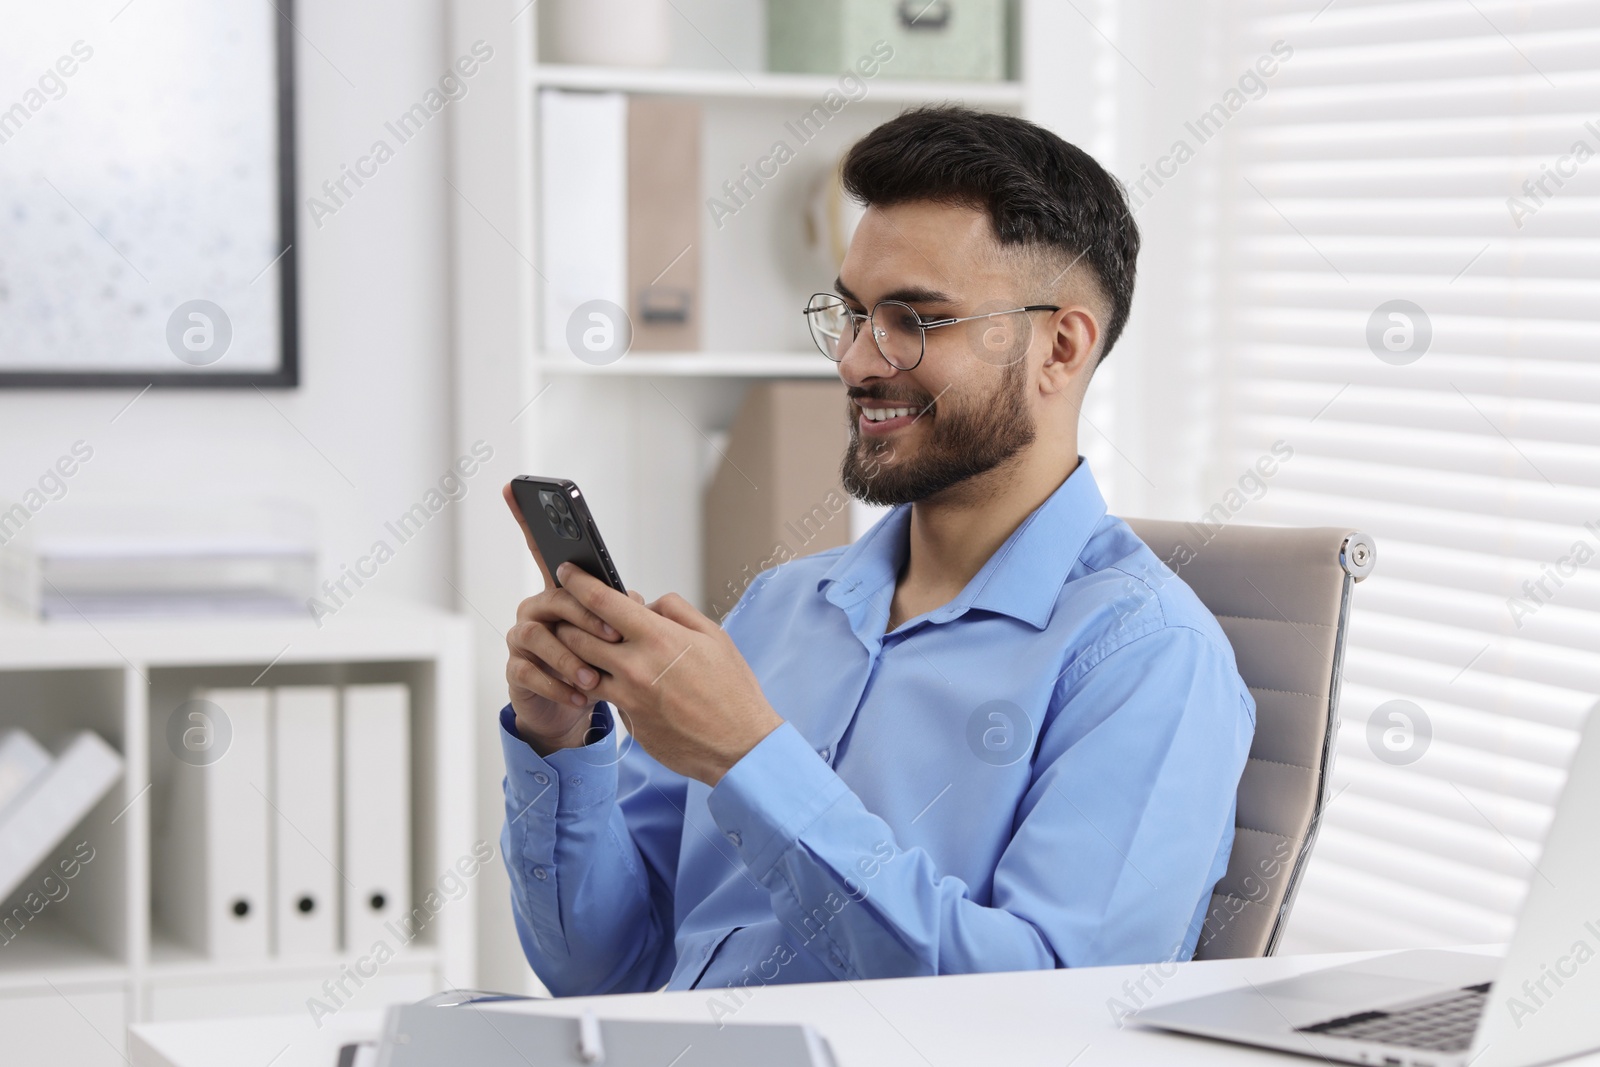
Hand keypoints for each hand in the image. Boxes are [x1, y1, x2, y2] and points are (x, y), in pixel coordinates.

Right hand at [501, 483, 638, 754]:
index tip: (512, 486)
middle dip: (585, 617)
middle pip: (555, 599)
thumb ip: (620, 610)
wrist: (573, 705)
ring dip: (570, 658)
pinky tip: (579, 696)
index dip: (527, 520)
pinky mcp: (516, 670)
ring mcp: (522, 639)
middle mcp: (535, 609)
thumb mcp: (613, 633)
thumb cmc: (597, 660)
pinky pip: (530, 672)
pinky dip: (558, 685)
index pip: (540, 549)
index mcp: (559, 592)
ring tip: (595, 678)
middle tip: (614, 638)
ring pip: (539, 638)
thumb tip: (637, 601)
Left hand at [549, 561, 783, 784]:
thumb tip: (648, 603)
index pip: (601, 600)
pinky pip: (604, 697)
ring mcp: (627, 697)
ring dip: (577, 656)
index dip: (578, 582)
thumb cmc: (731, 690)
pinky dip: (602, 686)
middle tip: (570, 615)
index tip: (566, 571)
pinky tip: (616, 683)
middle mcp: (635, 666)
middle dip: (568, 621)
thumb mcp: (714, 636)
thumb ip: (676, 611)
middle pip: (576, 635)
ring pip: (580, 669)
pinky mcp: (628, 722)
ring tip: (587, 649)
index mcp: (658, 637)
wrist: (739, 745)